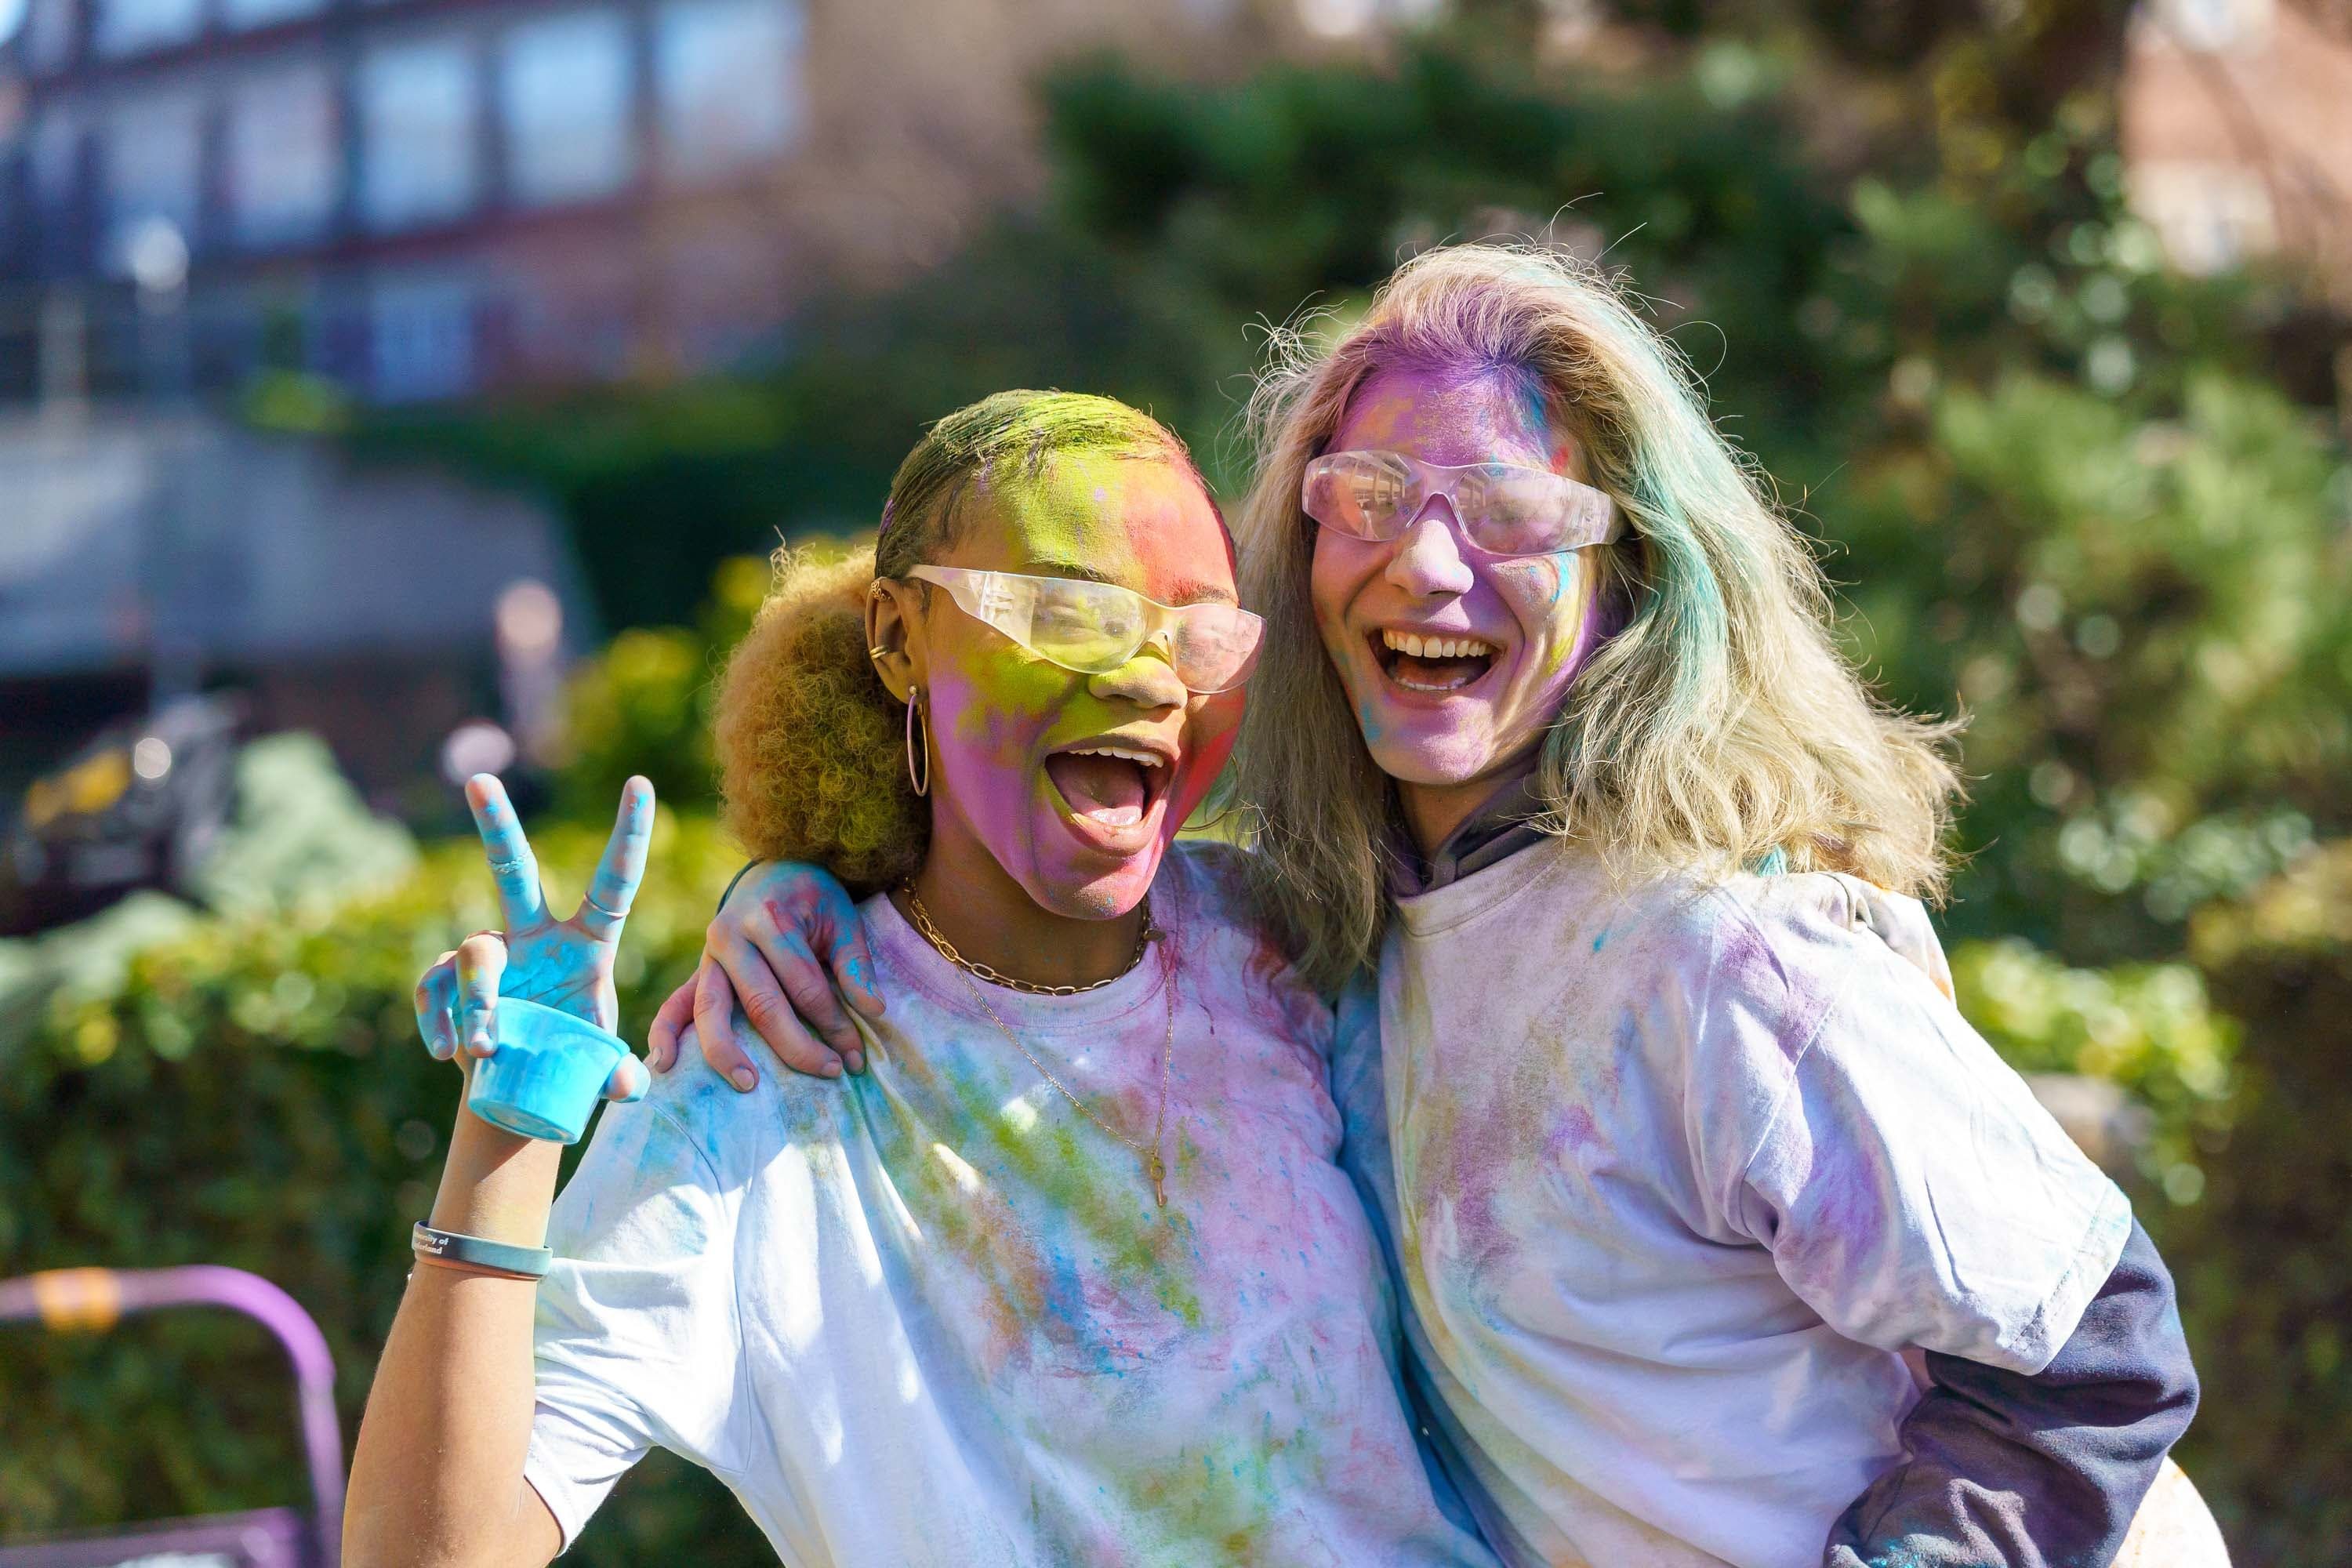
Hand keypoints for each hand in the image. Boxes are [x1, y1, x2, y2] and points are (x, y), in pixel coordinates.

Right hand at [411, 774, 653, 1103]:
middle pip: (514, 871)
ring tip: (486, 1049)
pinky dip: (440, 1022)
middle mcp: (536, 935)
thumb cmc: (573, 1063)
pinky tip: (448, 1055)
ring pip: (476, 952)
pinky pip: (435, 989)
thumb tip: (629, 1087)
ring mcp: (490, 955)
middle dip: (496, 825)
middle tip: (479, 781)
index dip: (628, 837)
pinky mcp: (449, 986)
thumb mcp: (604, 1070)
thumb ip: (621, 1076)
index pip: (613, 884)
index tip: (640, 782)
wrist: (520, 1094)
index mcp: (589, 943)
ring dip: (481, 1000)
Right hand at [645, 861, 884, 1089]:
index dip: (834, 1023)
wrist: (774, 871)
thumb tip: (874, 1011)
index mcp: (769, 917)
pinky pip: (673, 1004)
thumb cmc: (814, 899)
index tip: (856, 1055)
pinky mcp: (696, 971)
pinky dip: (664, 1034)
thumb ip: (856, 965)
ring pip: (712, 1010)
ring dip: (727, 1051)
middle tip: (829, 1072)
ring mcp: (708, 955)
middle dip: (797, 1045)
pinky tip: (664, 1065)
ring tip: (748, 1084)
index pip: (805, 984)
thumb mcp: (843, 919)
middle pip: (762, 1003)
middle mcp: (730, 935)